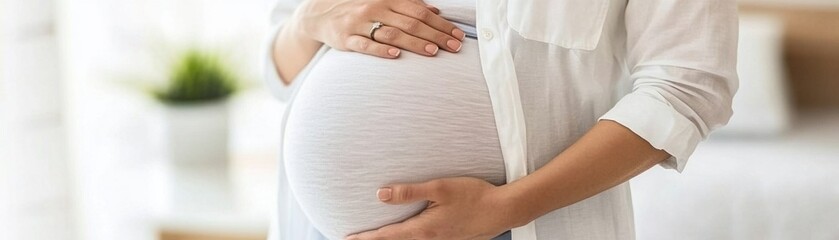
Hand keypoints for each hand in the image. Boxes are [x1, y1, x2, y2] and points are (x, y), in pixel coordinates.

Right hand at [295, 0, 464, 57]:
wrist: (320, 14)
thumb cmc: (359, 9)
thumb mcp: (383, 2)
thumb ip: (409, 5)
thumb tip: (436, 10)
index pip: (420, 11)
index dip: (441, 23)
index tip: (457, 35)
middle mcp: (375, 8)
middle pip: (411, 23)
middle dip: (435, 35)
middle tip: (454, 46)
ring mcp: (360, 24)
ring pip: (392, 34)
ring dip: (414, 43)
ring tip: (433, 52)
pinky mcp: (347, 39)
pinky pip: (365, 45)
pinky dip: (381, 50)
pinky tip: (395, 56)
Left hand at [345, 177, 524, 239]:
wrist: (503, 210)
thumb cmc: (473, 196)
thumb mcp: (439, 188)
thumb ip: (409, 192)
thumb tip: (380, 195)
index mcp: (422, 229)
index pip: (386, 236)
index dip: (365, 238)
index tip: (347, 239)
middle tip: (354, 239)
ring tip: (375, 237)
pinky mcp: (448, 239)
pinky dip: (406, 239)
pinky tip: (406, 235)